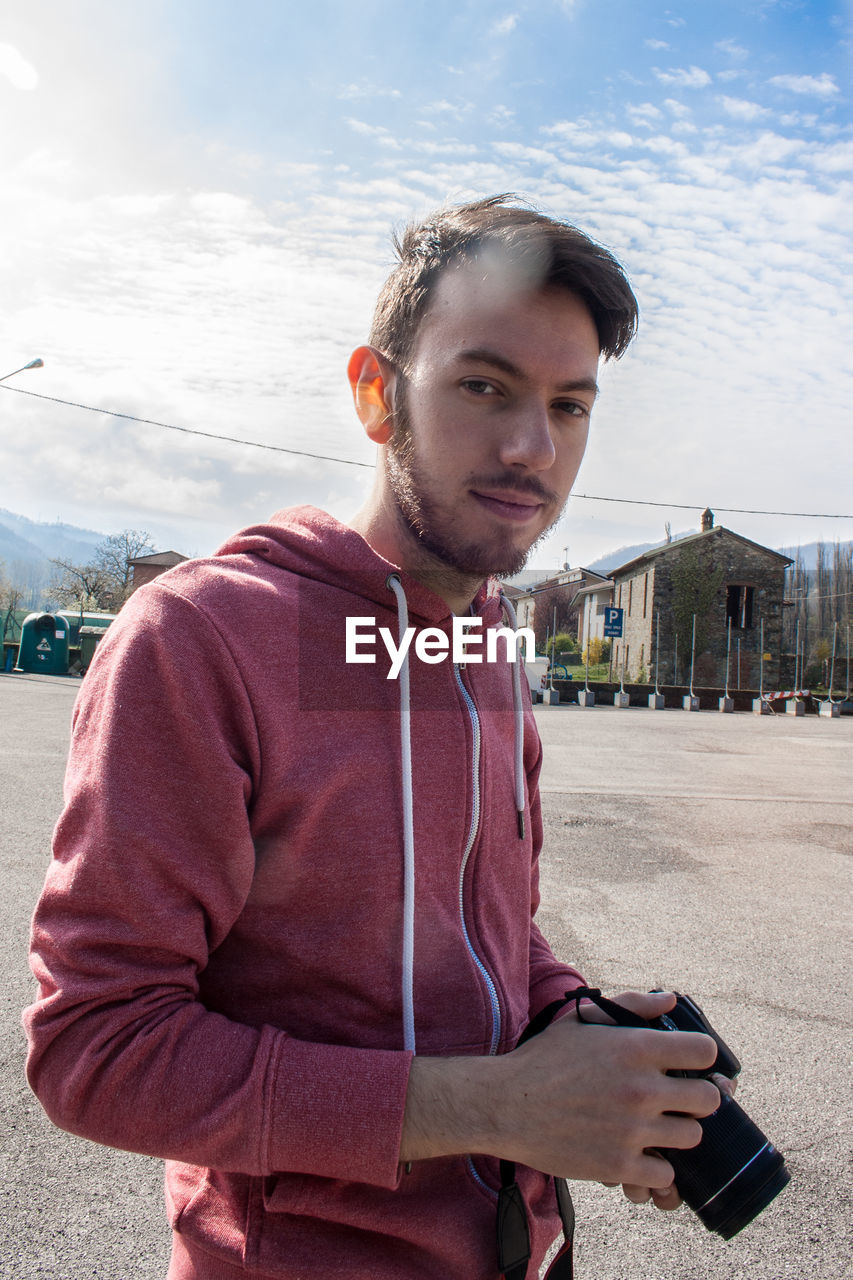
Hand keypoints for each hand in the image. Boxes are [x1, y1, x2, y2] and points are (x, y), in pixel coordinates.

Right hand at [401, 989, 720, 1186]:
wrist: (504, 1104)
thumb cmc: (543, 1059)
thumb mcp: (582, 1020)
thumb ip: (631, 1005)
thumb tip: (670, 999)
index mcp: (635, 1048)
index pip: (704, 1053)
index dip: (702, 1059)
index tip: (690, 1066)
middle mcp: (640, 1088)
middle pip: (708, 1100)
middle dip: (697, 1099)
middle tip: (678, 1101)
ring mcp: (632, 1130)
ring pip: (692, 1138)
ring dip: (678, 1134)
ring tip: (657, 1129)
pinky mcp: (619, 1166)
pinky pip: (666, 1176)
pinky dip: (656, 1169)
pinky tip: (639, 1156)